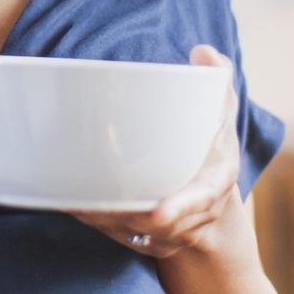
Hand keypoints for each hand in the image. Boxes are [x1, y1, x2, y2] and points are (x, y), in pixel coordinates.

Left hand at [70, 45, 245, 257]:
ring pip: (132, 233)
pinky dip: (97, 224)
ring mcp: (169, 233)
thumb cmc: (211, 145)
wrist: (213, 196)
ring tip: (74, 203)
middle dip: (125, 217)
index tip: (158, 214)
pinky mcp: (147, 241)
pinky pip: (119, 237)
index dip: (179, 208)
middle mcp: (193, 214)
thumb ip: (217, 80)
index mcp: (213, 183)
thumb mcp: (222, 111)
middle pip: (157, 224)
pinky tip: (71, 206)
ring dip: (104, 222)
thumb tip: (202, 51)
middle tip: (91, 206)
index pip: (199, 199)